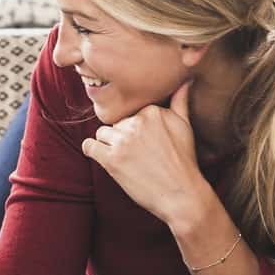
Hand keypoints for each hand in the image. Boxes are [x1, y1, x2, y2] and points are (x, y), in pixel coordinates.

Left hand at [80, 81, 207, 226]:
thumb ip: (180, 102)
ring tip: (125, 159)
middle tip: (138, 154)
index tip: (145, 142)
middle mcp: (136, 122)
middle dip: (123, 137)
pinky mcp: (112, 160)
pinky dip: (93, 151)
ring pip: (102, 133)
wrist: (181, 194)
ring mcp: (123, 141)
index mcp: (152, 111)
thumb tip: (184, 80)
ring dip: (109, 145)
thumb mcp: (185, 127)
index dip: (136, 128)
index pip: (131, 112)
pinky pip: (89, 146)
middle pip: (116, 123)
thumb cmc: (184, 162)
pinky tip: (103, 157)